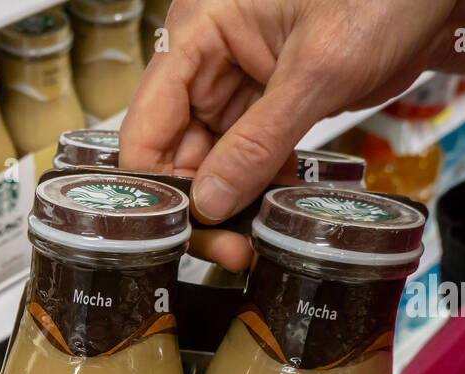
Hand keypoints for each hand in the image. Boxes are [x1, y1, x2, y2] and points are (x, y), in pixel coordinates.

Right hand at [121, 0, 455, 259]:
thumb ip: (259, 141)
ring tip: (253, 244)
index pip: (145, 125)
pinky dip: (259, 190)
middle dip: (199, 206)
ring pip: (211, 163)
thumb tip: (210, 203)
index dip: (156, 184)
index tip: (181, 231)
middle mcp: (206, 59)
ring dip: (229, 206)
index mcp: (197, 32)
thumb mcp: (319, 70)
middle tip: (229, 251)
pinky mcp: (269, 106)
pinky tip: (275, 217)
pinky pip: (248, 159)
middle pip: (174, 152)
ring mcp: (237, 85)